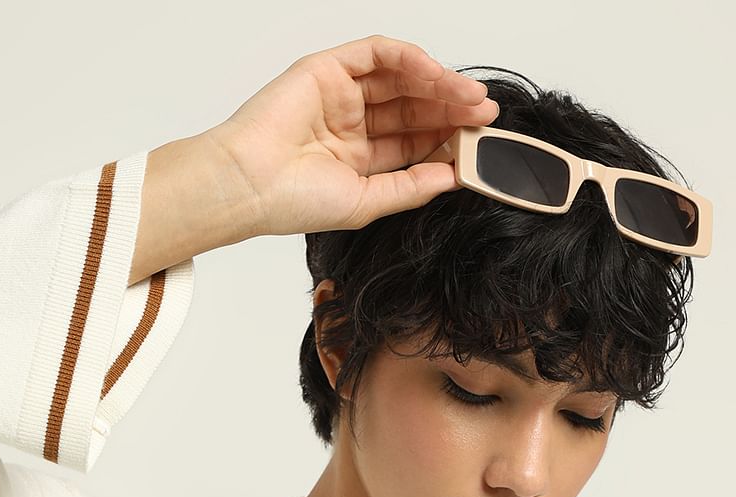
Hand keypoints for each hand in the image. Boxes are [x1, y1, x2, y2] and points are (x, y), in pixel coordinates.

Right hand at [209, 33, 499, 237]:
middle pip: (413, 108)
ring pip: (401, 79)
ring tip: (470, 98)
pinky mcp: (328, 69)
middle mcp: (351, 123)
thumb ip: (411, 187)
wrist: (250, 185)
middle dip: (451, 109)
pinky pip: (377, 54)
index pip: (413, 142)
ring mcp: (340, 94)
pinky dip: (410, 59)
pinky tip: (436, 75)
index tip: (477, 145)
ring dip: (439, 84)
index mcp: (358, 158)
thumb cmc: (293, 202)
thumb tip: (453, 176)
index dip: (446, 140)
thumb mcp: (368, 202)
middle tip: (485, 115)